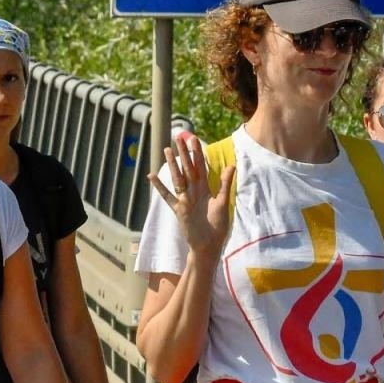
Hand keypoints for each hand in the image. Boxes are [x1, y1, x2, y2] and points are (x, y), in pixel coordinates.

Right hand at [147, 131, 233, 259]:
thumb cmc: (218, 227)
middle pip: (187, 168)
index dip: (197, 153)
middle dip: (183, 153)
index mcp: (206, 189)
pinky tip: (151, 176)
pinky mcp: (178, 209)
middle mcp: (194, 191)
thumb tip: (232, 165)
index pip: (201, 166)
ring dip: (172, 164)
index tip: (194, 139)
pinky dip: (159, 187)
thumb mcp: (223, 203)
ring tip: (166, 150)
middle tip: (179, 137)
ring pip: (177, 178)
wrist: (208, 245)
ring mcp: (184, 199)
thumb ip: (224, 184)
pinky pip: (167, 196)